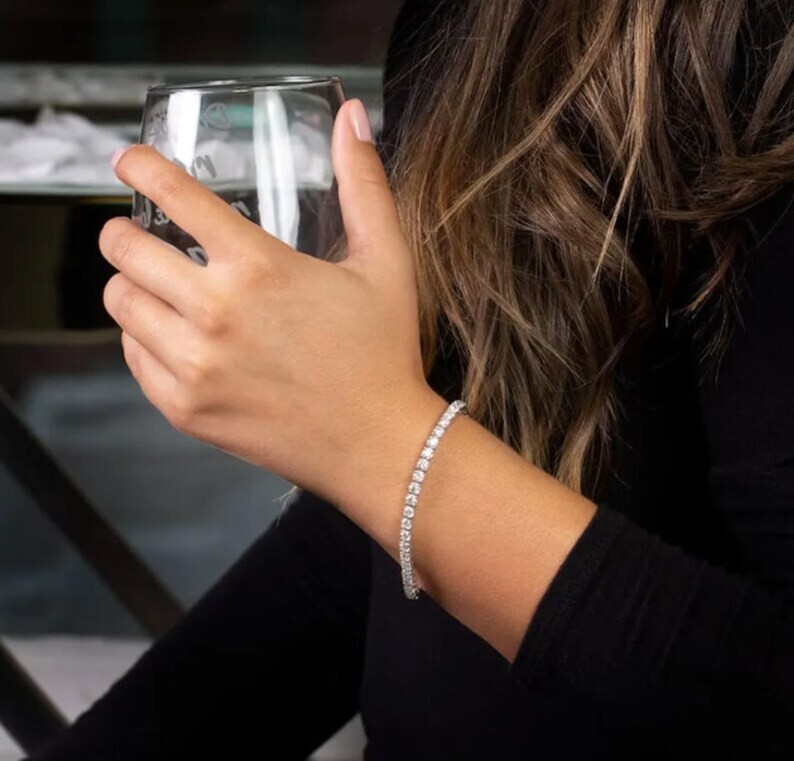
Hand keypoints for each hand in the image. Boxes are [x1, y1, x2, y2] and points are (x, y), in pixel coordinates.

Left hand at [100, 100, 444, 510]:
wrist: (379, 445)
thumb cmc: (384, 355)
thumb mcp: (387, 262)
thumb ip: (364, 184)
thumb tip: (353, 119)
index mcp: (259, 268)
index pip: (173, 195)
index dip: (140, 166)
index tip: (129, 162)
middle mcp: (215, 314)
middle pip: (124, 250)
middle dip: (124, 232)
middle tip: (140, 234)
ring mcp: (195, 367)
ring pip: (121, 304)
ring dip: (131, 285)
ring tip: (158, 287)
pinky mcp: (186, 409)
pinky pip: (133, 359)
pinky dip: (142, 338)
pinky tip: (172, 336)